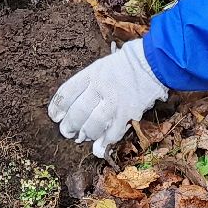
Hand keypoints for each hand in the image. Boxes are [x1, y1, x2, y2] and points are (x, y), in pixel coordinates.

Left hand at [49, 41, 167, 157]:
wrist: (153, 63)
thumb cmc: (124, 65)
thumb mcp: (101, 67)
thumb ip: (87, 85)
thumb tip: (74, 108)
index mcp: (92, 74)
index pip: (67, 92)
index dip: (58, 107)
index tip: (55, 116)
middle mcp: (101, 87)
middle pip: (78, 112)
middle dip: (69, 125)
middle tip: (67, 131)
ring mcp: (115, 101)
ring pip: (93, 124)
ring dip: (86, 133)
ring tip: (83, 136)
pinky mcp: (128, 113)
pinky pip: (113, 132)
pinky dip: (105, 140)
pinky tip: (100, 144)